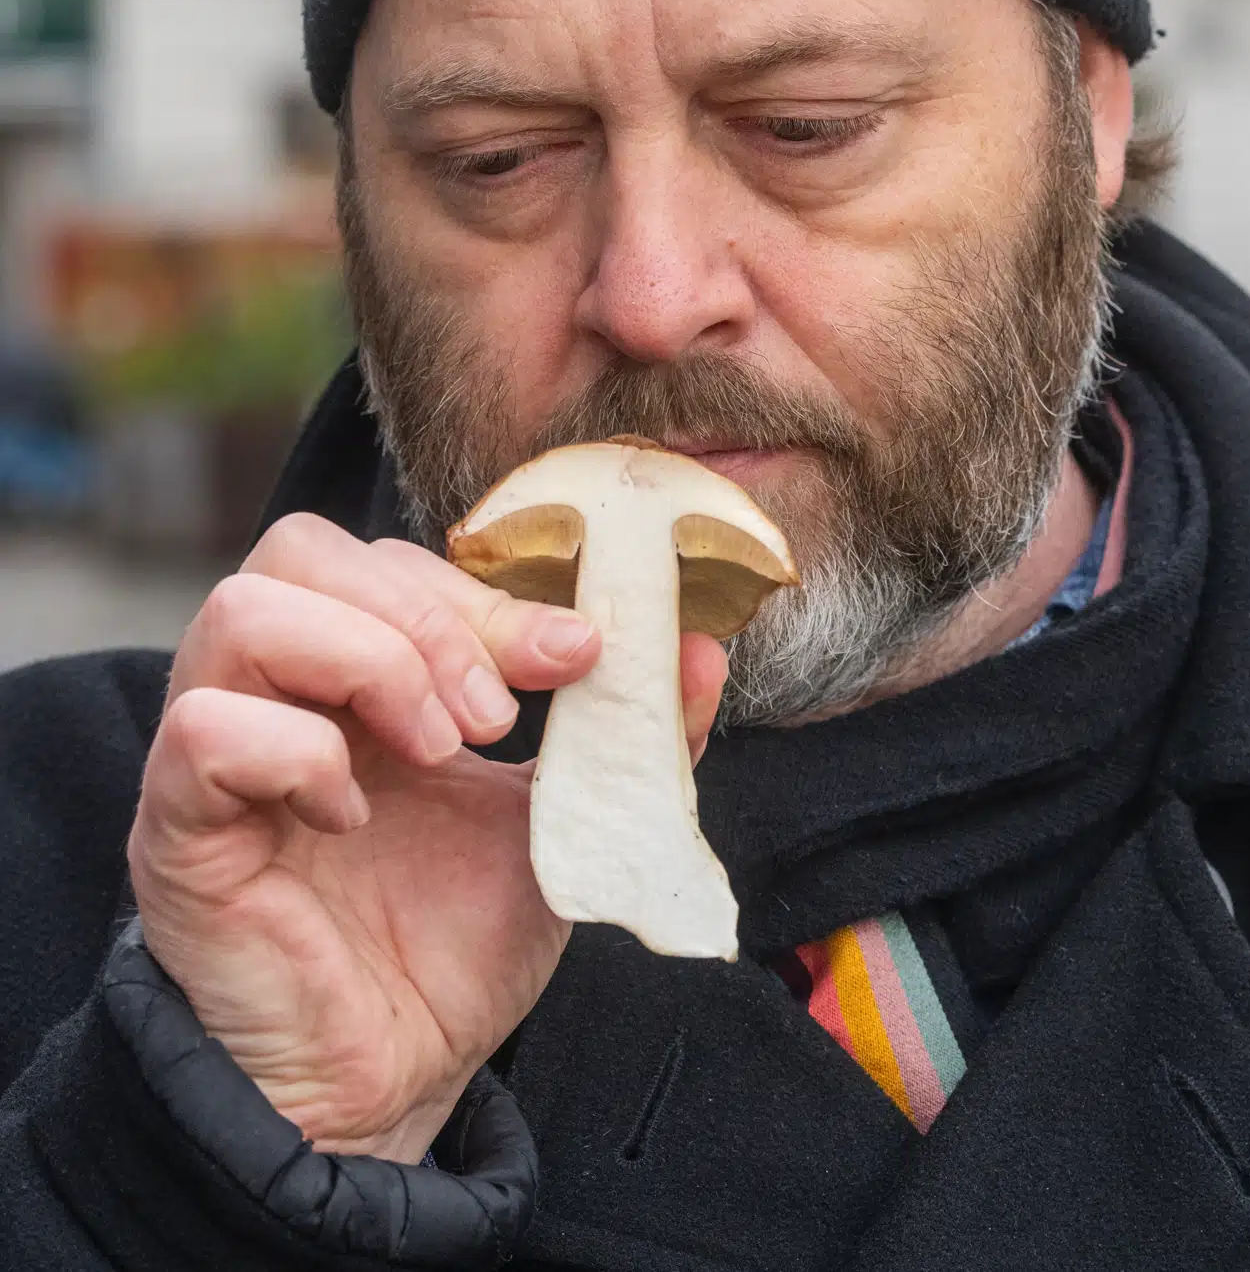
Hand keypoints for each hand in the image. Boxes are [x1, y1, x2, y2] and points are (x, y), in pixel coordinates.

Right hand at [127, 513, 727, 1164]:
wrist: (397, 1074)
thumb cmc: (456, 942)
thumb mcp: (561, 816)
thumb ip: (623, 731)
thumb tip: (699, 647)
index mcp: (357, 674)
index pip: (390, 559)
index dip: (486, 590)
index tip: (574, 654)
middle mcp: (277, 692)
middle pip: (304, 549)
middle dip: (428, 616)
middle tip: (493, 717)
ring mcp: (216, 752)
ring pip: (244, 611)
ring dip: (368, 663)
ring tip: (437, 753)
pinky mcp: (176, 827)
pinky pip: (203, 730)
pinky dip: (294, 751)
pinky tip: (351, 817)